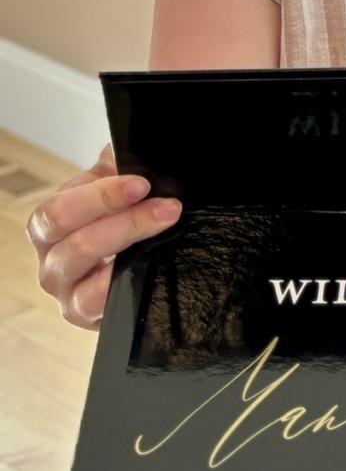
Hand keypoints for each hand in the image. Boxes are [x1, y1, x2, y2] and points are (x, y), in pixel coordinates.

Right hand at [27, 145, 180, 330]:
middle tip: (168, 207)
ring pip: (90, 285)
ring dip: (134, 252)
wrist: (136, 257)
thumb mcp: (117, 183)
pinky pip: (106, 310)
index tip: (142, 184)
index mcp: (51, 227)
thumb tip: (131, 149)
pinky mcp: (93, 320)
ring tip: (169, 226)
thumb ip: (117, 165)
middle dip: (126, 223)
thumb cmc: (121, 212)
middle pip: (74, 247)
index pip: (57, 213)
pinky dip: (129, 288)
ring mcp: (72, 297)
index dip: (99, 197)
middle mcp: (53, 264)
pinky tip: (153, 267)